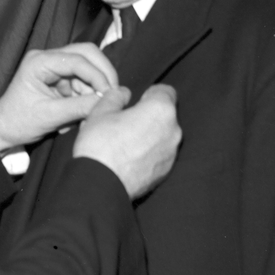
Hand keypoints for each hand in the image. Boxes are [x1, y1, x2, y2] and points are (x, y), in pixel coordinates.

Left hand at [0, 44, 129, 150]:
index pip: (78, 59)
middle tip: (111, 96)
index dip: (98, 75)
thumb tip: (106, 101)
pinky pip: (83, 82)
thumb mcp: (49, 117)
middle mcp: (48, 58)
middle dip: (102, 75)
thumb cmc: (18, 121)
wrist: (3, 129)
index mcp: (39, 62)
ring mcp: (55, 67)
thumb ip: (79, 108)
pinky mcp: (61, 79)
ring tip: (87, 114)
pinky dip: (87, 97)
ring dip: (94, 91)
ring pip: (88, 69)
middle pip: (87, 54)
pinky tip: (79, 115)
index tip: (109, 94)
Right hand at [72, 84, 180, 199]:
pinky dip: (148, 154)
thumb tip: (123, 93)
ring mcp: (171, 154)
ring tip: (124, 143)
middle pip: (164, 115)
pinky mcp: (165, 172)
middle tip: (125, 123)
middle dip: (148, 116)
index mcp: (160, 110)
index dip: (149, 94)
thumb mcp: (100, 110)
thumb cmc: (100, 142)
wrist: (100, 183)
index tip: (135, 102)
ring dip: (149, 136)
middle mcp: (173, 131)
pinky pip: (158, 155)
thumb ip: (116, 96)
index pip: (165, 91)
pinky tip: (128, 159)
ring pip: (162, 136)